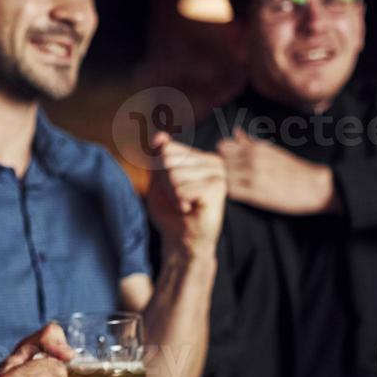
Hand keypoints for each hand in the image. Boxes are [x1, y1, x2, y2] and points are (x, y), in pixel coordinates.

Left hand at [146, 131, 226, 255]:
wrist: (182, 241)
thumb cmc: (171, 212)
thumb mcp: (158, 181)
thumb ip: (158, 157)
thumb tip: (161, 135)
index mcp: (201, 157)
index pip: (167, 150)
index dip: (160, 172)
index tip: (170, 188)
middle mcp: (213, 162)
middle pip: (169, 161)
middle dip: (166, 184)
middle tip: (177, 199)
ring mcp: (218, 174)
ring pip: (174, 176)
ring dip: (172, 195)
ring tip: (183, 205)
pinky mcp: (217, 189)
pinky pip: (182, 189)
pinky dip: (179, 202)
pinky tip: (189, 209)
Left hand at [217, 128, 335, 214]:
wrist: (315, 186)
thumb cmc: (294, 169)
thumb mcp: (272, 151)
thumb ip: (250, 143)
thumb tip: (235, 132)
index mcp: (255, 148)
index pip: (222, 146)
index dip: (218, 156)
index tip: (221, 164)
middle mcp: (251, 159)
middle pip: (218, 161)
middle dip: (215, 169)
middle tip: (218, 178)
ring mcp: (251, 177)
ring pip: (220, 176)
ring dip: (219, 182)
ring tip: (224, 188)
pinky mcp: (254, 195)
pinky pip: (228, 192)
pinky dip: (226, 194)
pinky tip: (231, 196)